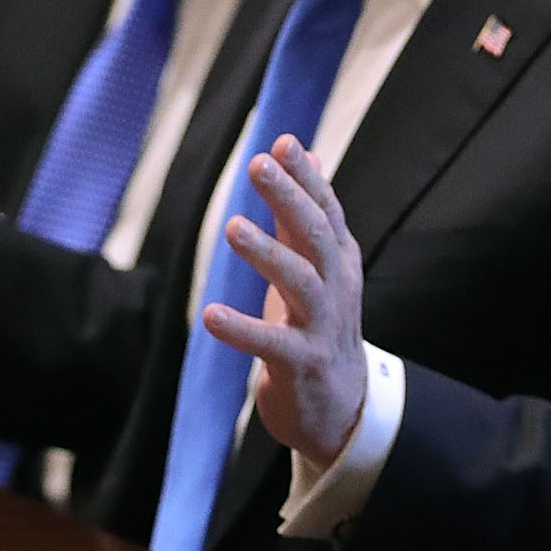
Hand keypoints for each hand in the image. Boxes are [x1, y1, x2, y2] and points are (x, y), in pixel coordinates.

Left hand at [204, 136, 367, 464]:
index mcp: (339, 263)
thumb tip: (303, 155)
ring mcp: (323, 328)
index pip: (327, 211)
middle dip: (290, 197)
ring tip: (232, 226)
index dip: (307, 177)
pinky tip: (210, 315)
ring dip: (267, 254)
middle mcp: (338, 289)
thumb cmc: (318, 330)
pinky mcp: (302, 365)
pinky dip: (241, 329)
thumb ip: (303, 218)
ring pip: (301, 283)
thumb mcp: (315, 271)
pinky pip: (271, 344)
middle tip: (258, 165)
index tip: (282, 142)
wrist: (341, 409)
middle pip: (317, 236)